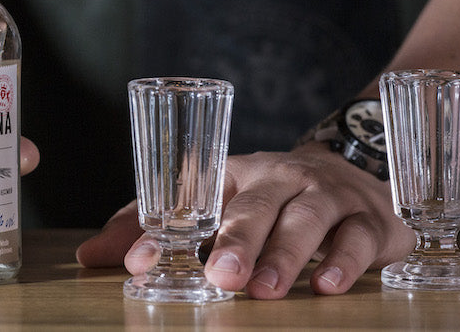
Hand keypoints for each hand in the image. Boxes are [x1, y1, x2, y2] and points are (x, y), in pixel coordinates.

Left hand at [76, 145, 413, 297]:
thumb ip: (154, 228)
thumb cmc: (269, 196)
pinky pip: (359, 238)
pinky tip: (328, 285)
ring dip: (286, 254)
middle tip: (219, 276)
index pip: (193, 196)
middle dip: (236, 240)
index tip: (136, 262)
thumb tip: (89, 257)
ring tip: (266, 289)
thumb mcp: (215, 203)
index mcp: (236, 173)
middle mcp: (282, 179)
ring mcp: (328, 198)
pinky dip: (346, 261)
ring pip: (307, 221)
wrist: (354, 170)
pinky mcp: (370, 221)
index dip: (161, 228)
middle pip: (256, 206)